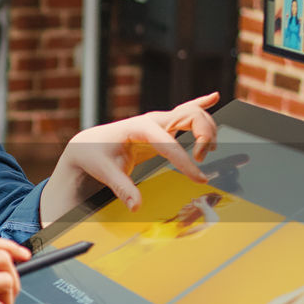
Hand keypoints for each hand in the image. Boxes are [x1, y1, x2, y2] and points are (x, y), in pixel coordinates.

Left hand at [53, 92, 219, 211]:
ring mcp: (159, 122)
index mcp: (139, 127)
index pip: (170, 143)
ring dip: (208, 128)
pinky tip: (215, 96)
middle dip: (205, 134)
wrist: (88, 145)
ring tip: (204, 153)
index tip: (200, 179)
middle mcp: (152, 121)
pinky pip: (185, 110)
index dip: (186, 162)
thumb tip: (136, 207)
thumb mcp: (105, 172)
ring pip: (194, 113)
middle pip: (191, 115)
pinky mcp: (163, 127)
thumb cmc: (95, 156)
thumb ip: (122, 188)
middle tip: (201, 160)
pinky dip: (201, 103)